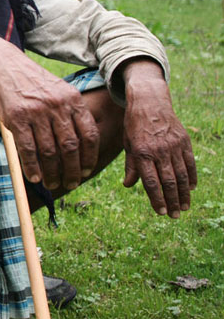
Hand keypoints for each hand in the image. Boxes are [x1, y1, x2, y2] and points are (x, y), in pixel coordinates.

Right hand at [0, 17, 98, 189]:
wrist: (2, 64)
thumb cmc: (31, 82)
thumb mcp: (57, 91)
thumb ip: (68, 113)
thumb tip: (76, 149)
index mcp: (73, 99)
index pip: (89, 134)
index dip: (89, 157)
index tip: (87, 171)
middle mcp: (57, 105)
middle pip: (71, 147)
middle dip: (72, 171)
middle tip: (70, 184)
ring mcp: (36, 111)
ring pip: (50, 151)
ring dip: (52, 173)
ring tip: (51, 183)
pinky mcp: (16, 117)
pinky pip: (27, 149)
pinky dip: (32, 166)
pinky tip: (34, 177)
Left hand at [121, 60, 195, 217]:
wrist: (149, 102)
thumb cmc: (134, 126)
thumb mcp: (127, 144)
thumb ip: (130, 166)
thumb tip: (129, 185)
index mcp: (142, 152)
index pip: (151, 182)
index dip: (157, 199)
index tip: (161, 212)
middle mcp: (159, 150)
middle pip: (168, 182)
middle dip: (173, 202)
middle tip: (175, 216)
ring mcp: (173, 146)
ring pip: (181, 175)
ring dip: (184, 194)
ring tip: (184, 207)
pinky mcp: (184, 141)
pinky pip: (190, 163)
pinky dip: (191, 177)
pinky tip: (191, 189)